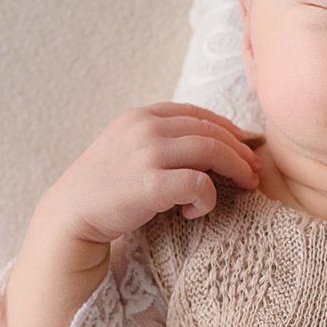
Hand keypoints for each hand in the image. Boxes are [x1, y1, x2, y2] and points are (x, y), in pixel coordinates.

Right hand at [1, 104, 256, 326]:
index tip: (243, 145)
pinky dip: (207, 198)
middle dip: (240, 151)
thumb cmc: (106, 186)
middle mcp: (145, 128)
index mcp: (142, 116)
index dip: (227, 128)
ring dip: (235, 169)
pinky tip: (196, 210)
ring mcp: (147, 154)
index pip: (197, 113)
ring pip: (211, 151)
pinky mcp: (150, 184)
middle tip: (254, 171)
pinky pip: (199, 184)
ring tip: (244, 186)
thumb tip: (208, 142)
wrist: (72, 214)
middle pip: (211, 131)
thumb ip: (160, 137)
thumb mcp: (128, 146)